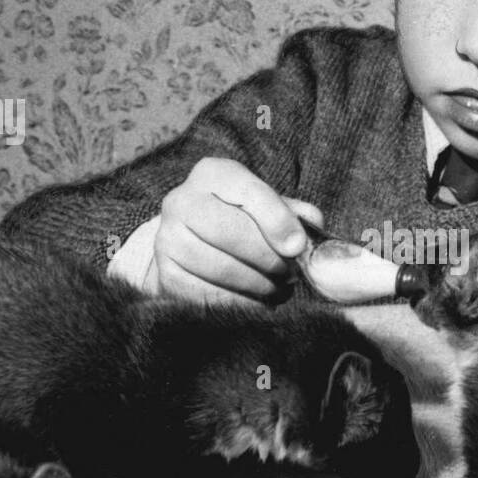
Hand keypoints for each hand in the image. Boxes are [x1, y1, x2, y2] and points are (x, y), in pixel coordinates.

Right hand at [145, 157, 322, 305]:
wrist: (192, 245)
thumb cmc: (240, 222)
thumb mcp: (266, 206)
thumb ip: (292, 213)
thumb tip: (312, 225)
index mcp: (213, 174)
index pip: (248, 192)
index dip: (277, 220)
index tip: (297, 247)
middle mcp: (181, 201)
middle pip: (229, 232)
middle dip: (268, 258)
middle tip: (290, 274)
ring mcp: (167, 238)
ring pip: (219, 267)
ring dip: (257, 285)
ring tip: (276, 288)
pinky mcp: (165, 274)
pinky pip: (207, 295)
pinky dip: (239, 304)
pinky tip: (255, 301)